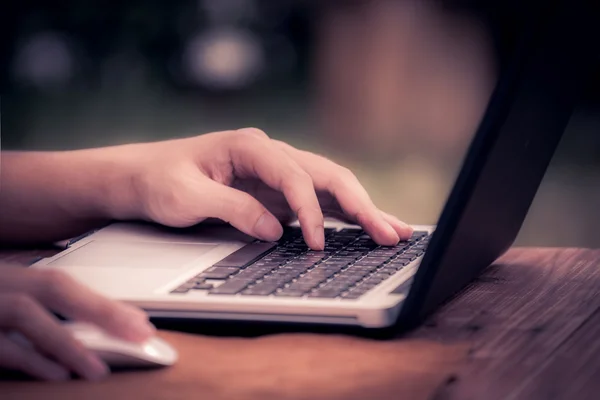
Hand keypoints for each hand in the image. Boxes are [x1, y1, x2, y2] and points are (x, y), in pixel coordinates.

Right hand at [0, 263, 154, 380]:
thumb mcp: (1, 302)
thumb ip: (34, 315)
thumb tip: (86, 334)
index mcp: (9, 279)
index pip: (62, 284)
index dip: (102, 302)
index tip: (139, 323)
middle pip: (54, 287)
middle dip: (101, 310)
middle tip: (140, 334)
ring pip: (26, 312)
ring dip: (66, 341)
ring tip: (100, 369)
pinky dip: (29, 359)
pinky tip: (57, 374)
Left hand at [116, 128, 411, 249]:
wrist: (140, 178)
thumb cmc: (158, 180)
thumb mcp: (186, 197)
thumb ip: (232, 209)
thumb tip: (275, 230)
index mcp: (250, 147)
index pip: (295, 175)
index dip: (310, 209)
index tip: (315, 242)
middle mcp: (270, 156)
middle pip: (326, 176)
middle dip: (359, 205)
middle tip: (387, 234)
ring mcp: (275, 175)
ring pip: (329, 188)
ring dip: (361, 209)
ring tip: (393, 231)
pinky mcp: (275, 194)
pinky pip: (316, 203)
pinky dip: (342, 217)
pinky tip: (364, 229)